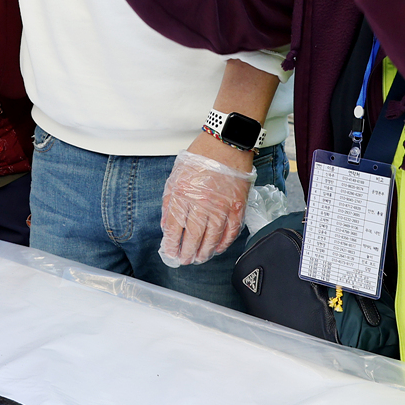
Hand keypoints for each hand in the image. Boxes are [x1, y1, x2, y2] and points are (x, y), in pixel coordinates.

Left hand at [158, 149, 254, 266]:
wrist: (226, 143)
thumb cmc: (200, 158)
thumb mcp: (176, 176)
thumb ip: (169, 202)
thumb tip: (167, 225)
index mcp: (183, 194)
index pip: (174, 227)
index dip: (172, 243)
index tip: (170, 252)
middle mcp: (202, 202)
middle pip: (193, 236)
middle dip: (187, 252)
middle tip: (184, 260)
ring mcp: (222, 206)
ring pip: (212, 238)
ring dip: (205, 252)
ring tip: (199, 258)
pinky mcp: (237, 206)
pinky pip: (231, 231)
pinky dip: (224, 243)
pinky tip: (217, 248)